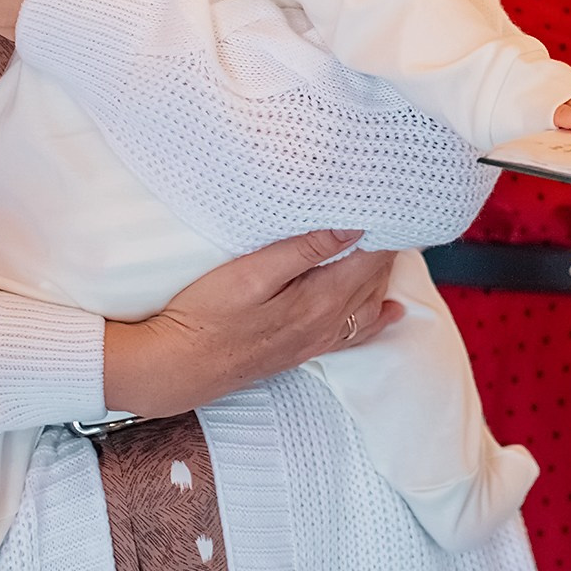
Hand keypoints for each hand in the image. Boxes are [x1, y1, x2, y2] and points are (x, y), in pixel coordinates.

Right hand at [102, 230, 400, 417]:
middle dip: (387, 246)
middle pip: (374, 278)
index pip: (371, 258)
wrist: (177, 368)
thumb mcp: (251, 272)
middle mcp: (328, 323)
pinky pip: (356, 333)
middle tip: (392, 212)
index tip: (391, 202)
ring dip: (382, 273)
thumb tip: (354, 227)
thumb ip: (304, 250)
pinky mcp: (304, 349)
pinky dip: (378, 316)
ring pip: (369, 302)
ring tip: (389, 244)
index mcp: (320, 299)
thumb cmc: (206, 315)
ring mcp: (318, 339)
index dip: (385, 229)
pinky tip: (391, 310)